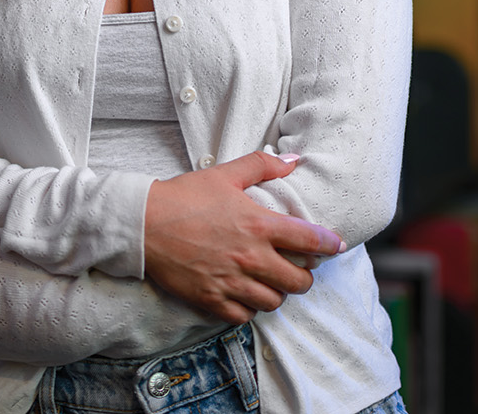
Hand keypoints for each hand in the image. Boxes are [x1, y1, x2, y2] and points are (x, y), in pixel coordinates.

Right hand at [143, 152, 345, 324]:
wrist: (143, 222)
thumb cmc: (183, 196)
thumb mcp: (223, 174)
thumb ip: (261, 165)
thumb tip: (293, 162)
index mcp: (258, 225)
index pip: (310, 240)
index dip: (329, 244)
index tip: (335, 246)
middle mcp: (250, 257)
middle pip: (299, 281)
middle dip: (304, 276)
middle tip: (296, 268)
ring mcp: (231, 281)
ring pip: (274, 302)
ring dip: (277, 293)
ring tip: (270, 283)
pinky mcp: (211, 299)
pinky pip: (244, 316)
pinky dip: (249, 308)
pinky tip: (244, 295)